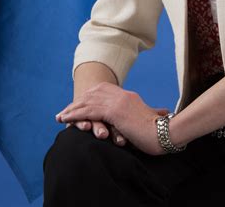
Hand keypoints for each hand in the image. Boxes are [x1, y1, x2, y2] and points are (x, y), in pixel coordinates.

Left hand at [56, 83, 170, 154]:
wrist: (165, 132)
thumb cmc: (158, 131)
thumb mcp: (148, 119)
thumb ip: (146, 115)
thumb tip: (158, 114)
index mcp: (128, 97)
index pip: (103, 92)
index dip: (88, 98)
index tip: (78, 106)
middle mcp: (122, 95)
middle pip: (93, 94)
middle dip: (77, 103)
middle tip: (64, 112)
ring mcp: (118, 102)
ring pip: (88, 102)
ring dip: (72, 109)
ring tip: (60, 117)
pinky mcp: (114, 111)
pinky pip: (89, 111)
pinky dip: (75, 114)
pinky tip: (66, 120)